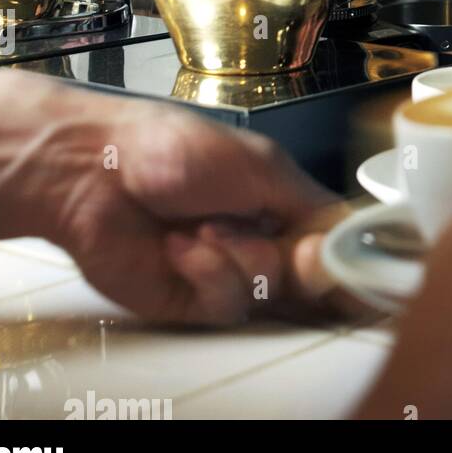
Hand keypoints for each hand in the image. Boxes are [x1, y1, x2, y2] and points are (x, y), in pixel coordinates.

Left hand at [39, 96, 372, 326]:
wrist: (98, 173)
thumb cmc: (174, 149)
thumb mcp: (261, 165)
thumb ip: (311, 205)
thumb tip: (353, 235)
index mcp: (279, 201)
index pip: (329, 239)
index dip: (342, 254)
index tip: (348, 258)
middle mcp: (257, 239)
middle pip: (309, 276)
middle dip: (300, 262)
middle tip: (292, 249)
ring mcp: (224, 271)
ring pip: (268, 291)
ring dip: (240, 256)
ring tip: (203, 226)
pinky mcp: (189, 302)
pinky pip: (226, 303)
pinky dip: (208, 271)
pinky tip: (181, 246)